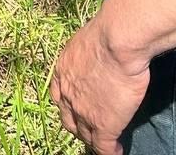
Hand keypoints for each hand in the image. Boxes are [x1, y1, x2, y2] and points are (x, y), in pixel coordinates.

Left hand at [51, 18, 149, 154]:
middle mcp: (68, 94)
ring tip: (104, 143)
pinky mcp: (103, 125)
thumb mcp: (86, 41)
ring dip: (93, 140)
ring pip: (85, 135)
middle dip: (78, 126)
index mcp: (63, 71)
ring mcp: (84, 112)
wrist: (116, 41)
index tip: (76, 108)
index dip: (68, 105)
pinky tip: (116, 152)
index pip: (59, 96)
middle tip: (89, 128)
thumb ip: (87, 54)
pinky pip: (103, 148)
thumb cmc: (107, 33)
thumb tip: (97, 54)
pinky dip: (110, 153)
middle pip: (69, 119)